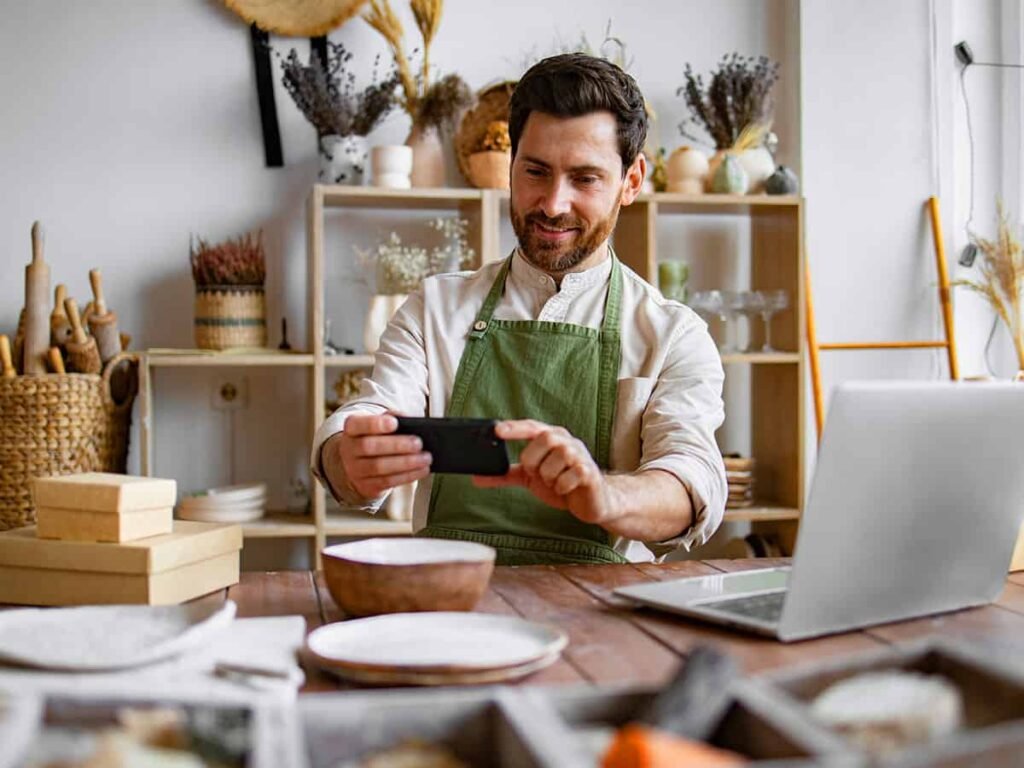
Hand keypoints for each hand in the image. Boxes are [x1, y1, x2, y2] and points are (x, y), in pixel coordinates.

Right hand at [323, 413, 431, 499]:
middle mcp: (349, 449)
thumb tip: (410, 421)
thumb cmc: (374, 438)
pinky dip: (407, 476)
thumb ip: (391, 418)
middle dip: (396, 445)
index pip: (357, 424)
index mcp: (351, 429)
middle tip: (419, 443)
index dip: (375, 424)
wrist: (357, 464)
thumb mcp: (377, 425)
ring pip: (379, 467)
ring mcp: (355, 470)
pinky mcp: (366, 486)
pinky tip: (421, 470)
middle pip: (369, 447)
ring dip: (406, 463)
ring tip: (425, 458)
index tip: (395, 423)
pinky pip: (387, 481)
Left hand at [473, 419, 612, 525]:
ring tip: (555, 482)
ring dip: (548, 477)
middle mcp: (567, 441)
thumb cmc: (562, 483)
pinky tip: (567, 489)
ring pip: (555, 460)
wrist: (593, 502)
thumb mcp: (530, 478)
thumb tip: (476, 478)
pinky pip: (568, 477)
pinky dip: (561, 487)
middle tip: (537, 474)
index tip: (497, 430)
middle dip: (534, 461)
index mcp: (552, 438)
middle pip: (543, 439)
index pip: (531, 427)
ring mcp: (580, 455)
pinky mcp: (589, 472)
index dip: (514, 427)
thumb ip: (505, 475)